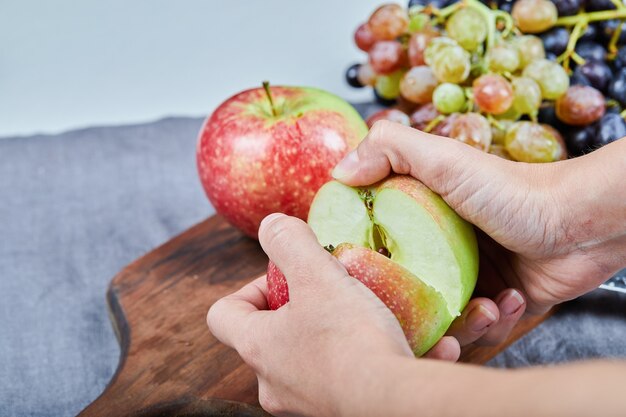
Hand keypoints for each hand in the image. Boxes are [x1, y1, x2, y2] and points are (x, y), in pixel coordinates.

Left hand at [208, 213, 417, 415]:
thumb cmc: (348, 338)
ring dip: (337, 330)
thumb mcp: (316, 275)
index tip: (286, 278)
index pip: (224, 314)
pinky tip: (415, 343)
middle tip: (331, 291)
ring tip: (369, 312)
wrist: (394, 404)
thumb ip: (289, 242)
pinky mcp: (337, 410)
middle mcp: (272, 381)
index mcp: (257, 347)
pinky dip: (372, 358)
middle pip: (270, 335)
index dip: (250, 288)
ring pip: (311, 356)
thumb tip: (271, 225)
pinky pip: (350, 378)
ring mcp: (303, 402)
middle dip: (300, 307)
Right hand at [331, 121, 624, 351]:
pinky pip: (478, 332)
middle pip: (404, 295)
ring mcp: (466, 280)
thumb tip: (338, 172)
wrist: (581, 222)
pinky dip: (493, 324)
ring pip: (440, 322)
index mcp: (417, 219)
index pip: (376, 248)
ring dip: (462, 326)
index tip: (359, 282)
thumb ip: (389, 149)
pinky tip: (508, 302)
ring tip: (483, 308)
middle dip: (409, 315)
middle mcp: (437, 252)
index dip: (364, 269)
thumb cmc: (514, 190)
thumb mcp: (446, 160)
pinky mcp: (495, 304)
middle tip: (416, 319)